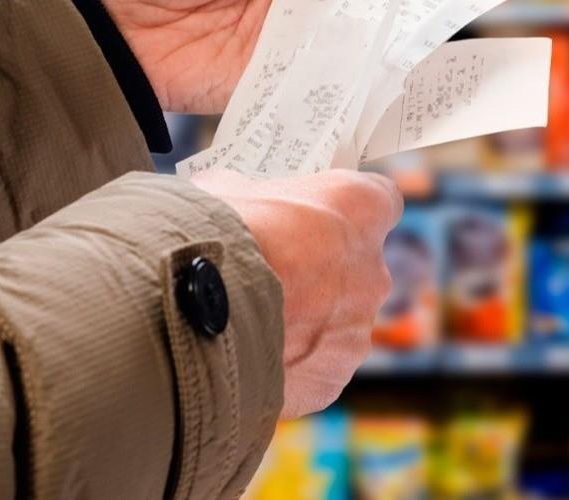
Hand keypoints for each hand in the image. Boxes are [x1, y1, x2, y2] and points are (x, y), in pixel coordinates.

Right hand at [189, 168, 402, 417]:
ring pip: (337, 323)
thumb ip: (258, 198)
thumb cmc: (215, 235)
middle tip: (274, 273)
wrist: (189, 310)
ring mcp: (356, 330)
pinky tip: (249, 354)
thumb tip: (245, 205)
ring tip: (251, 320)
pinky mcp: (332, 378)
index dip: (348, 210)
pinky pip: (314, 367)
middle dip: (321, 271)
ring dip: (305, 321)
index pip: (379, 200)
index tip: (322, 215)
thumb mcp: (230, 191)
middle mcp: (372, 270)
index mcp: (358, 208)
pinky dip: (288, 364)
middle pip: (358, 268)